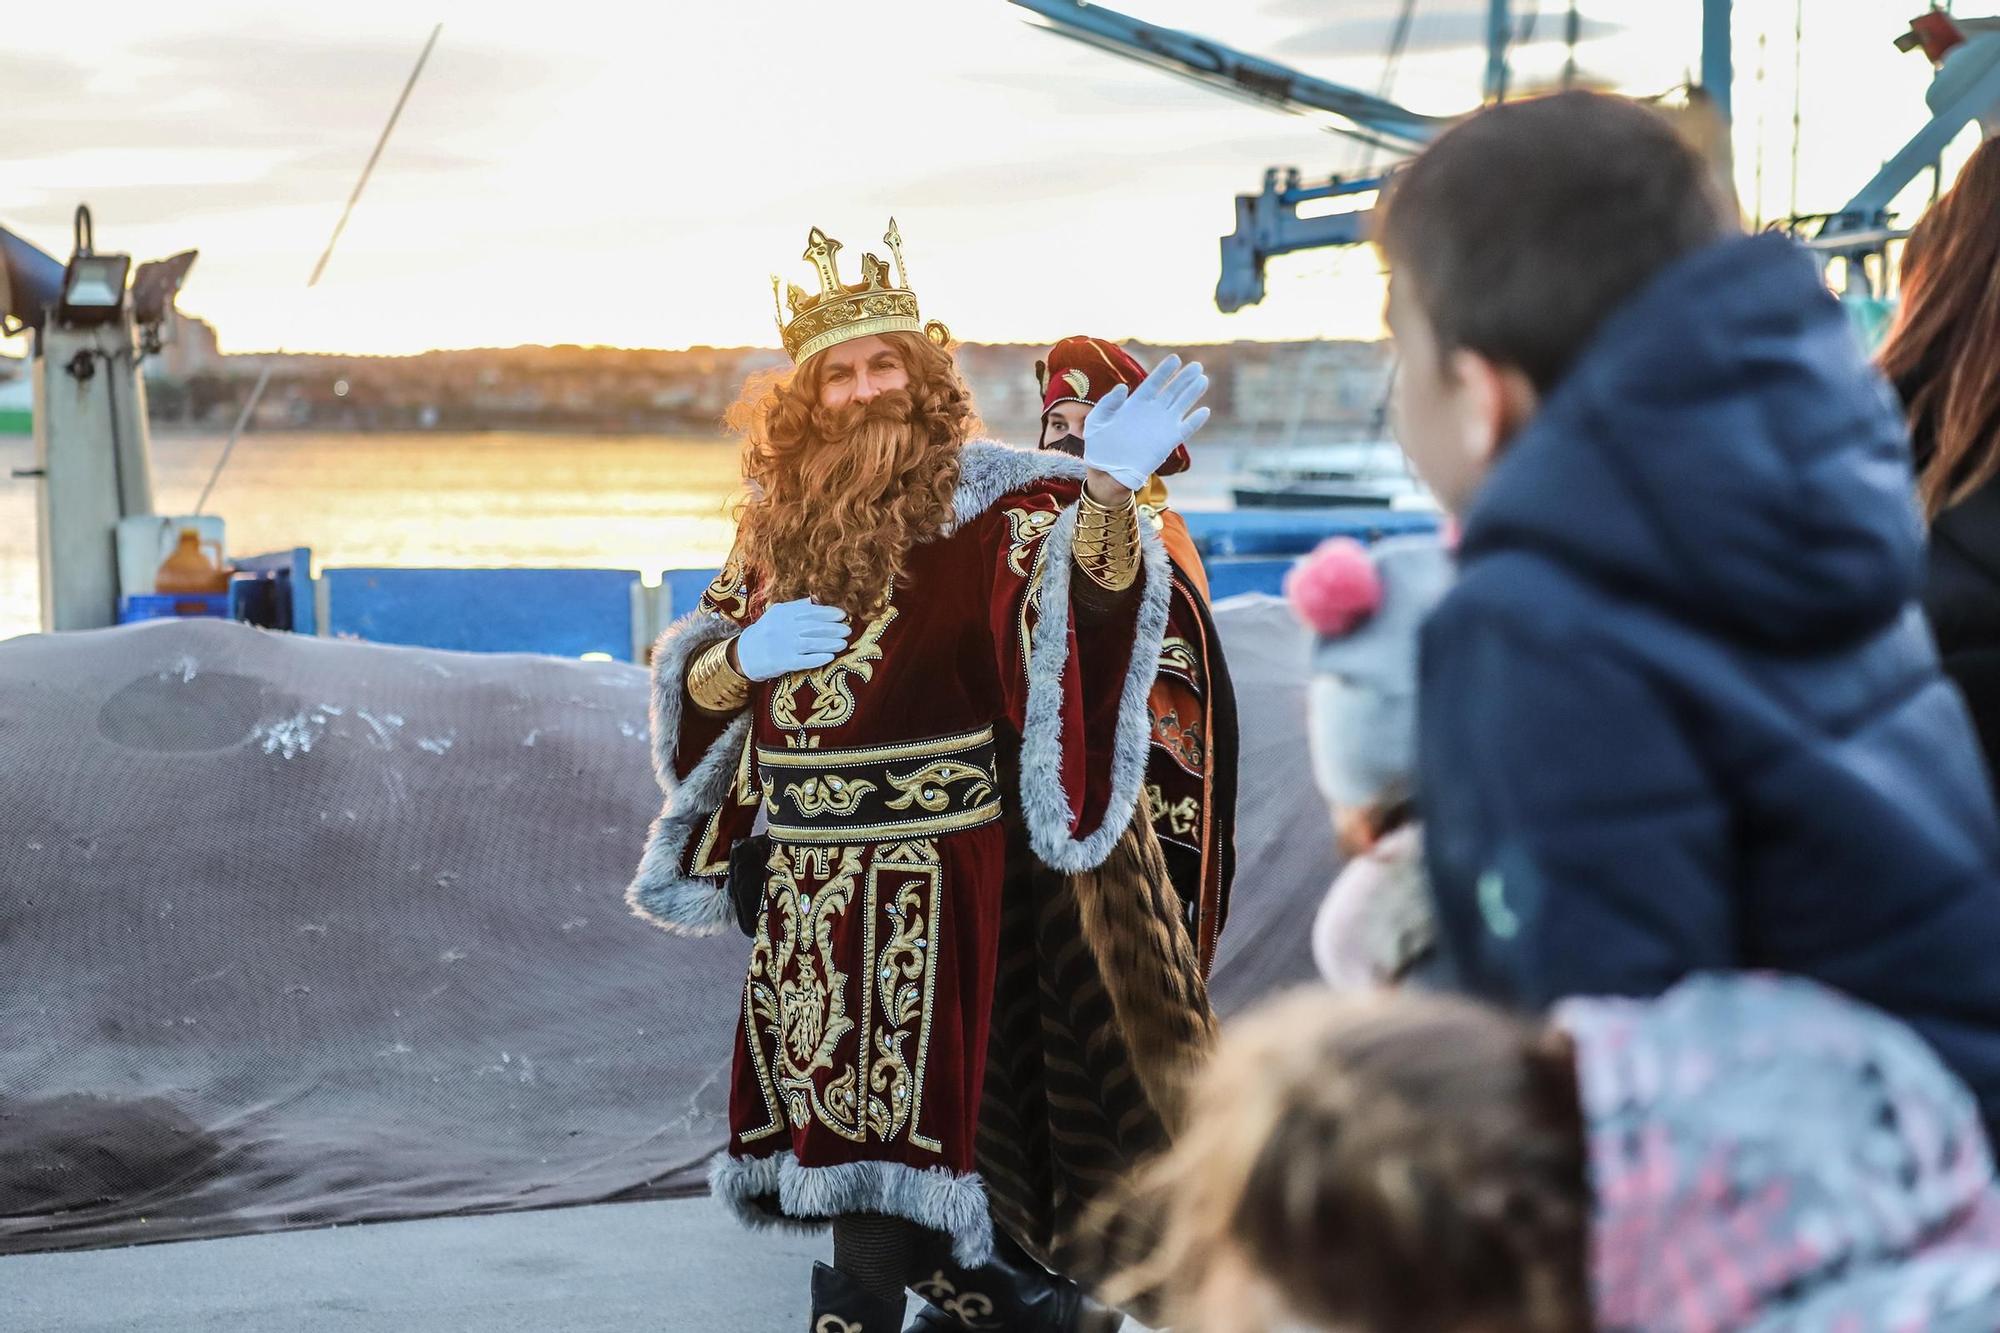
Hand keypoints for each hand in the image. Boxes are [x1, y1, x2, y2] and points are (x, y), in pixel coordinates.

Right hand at [733, 598, 849, 681]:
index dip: (828, 613)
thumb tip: (816, 599)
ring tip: (843, 643)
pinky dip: (818, 658)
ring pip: (811, 643)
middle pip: (813, 627)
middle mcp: (784, 628)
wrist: (744, 653)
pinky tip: (830, 657)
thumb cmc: (766, 632)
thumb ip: (796, 607)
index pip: (810, 611)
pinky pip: (803, 660)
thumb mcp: (776, 614)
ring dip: (830, 643)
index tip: (842, 615)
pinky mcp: (783, 662)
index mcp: (784, 614)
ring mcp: (783, 646)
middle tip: (848, 630)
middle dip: (833, 628)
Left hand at [1081, 354, 1210, 491]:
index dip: (1164, 371)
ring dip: (1193, 393)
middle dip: (1184, 378)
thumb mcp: (1096, 421)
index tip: (1175, 359)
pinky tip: (1204, 411)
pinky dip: (1195, 421)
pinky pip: (1185, 429)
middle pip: (1172, 391)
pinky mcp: (1168, 442)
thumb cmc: (1099, 446)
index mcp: (1135, 404)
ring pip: (1181, 406)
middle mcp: (1151, 412)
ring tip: (1203, 379)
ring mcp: (1161, 426)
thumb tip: (1123, 388)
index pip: (1153, 383)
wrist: (1107, 472)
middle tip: (1197, 365)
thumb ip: (1108, 403)